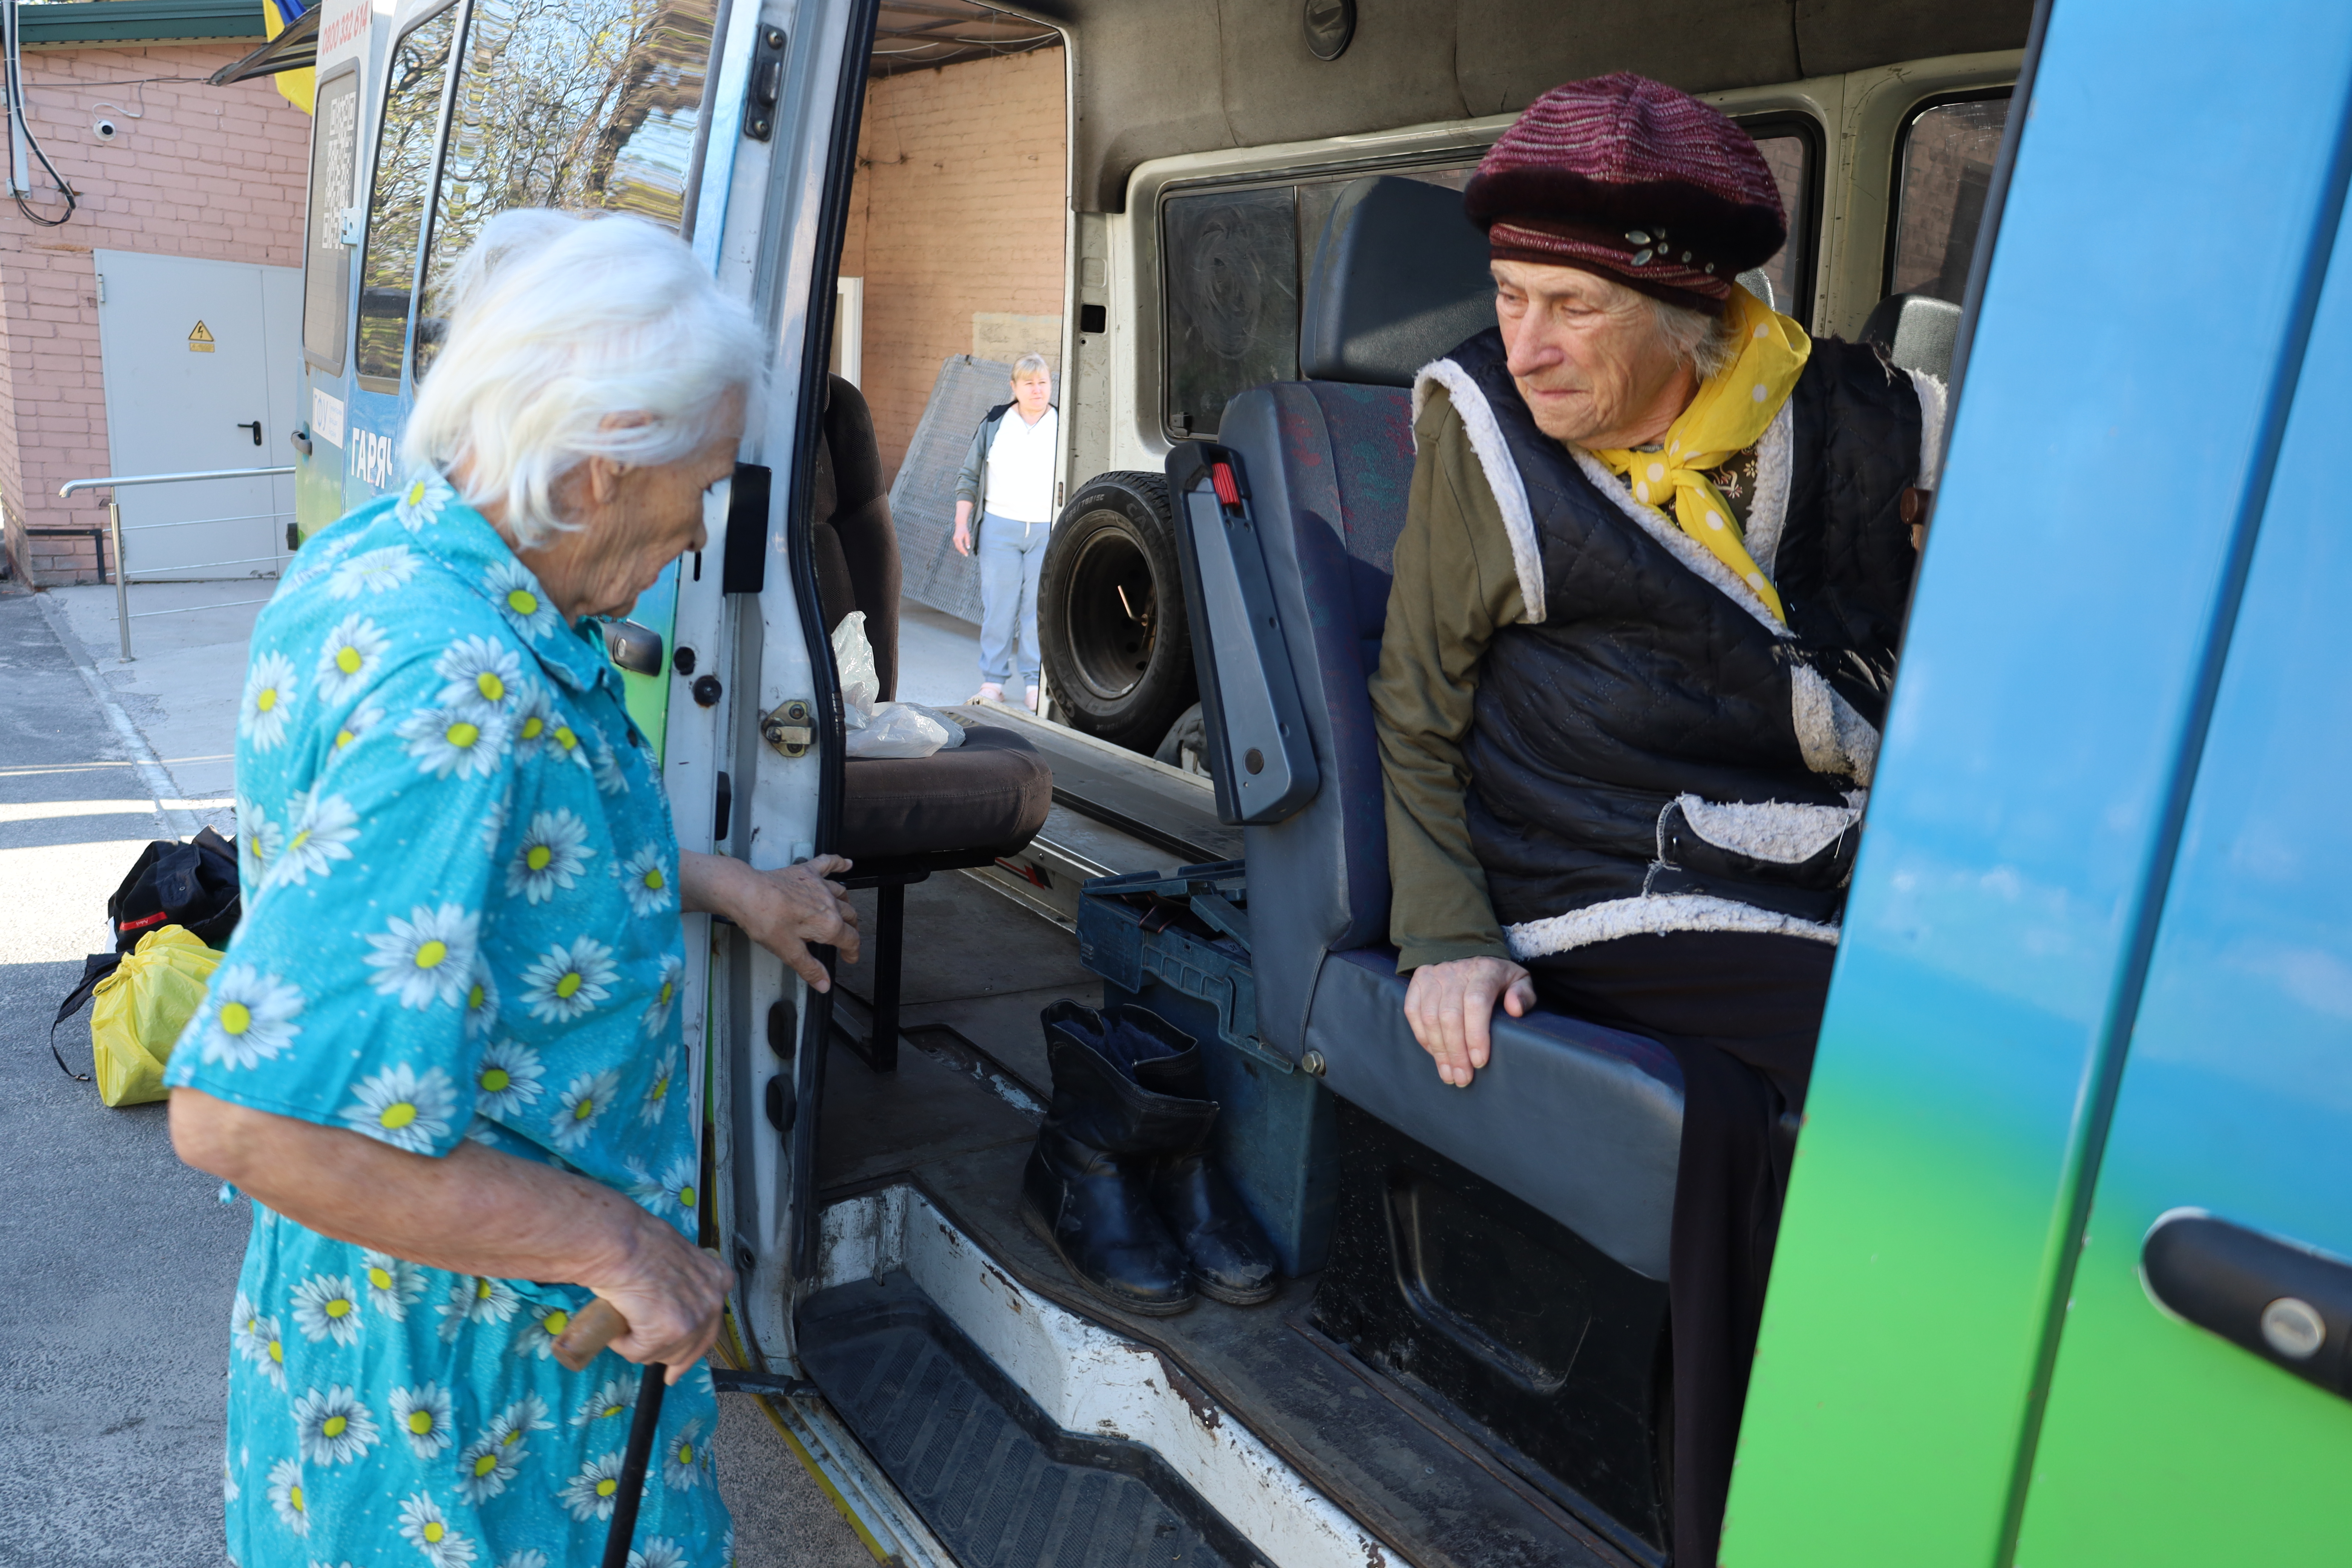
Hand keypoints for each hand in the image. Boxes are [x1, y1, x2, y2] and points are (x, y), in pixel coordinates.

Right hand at [581, 1217, 733, 1382]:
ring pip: (663, 1353)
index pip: (711, 1324)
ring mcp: (693, 1320)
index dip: (693, 1346)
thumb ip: (682, 1283)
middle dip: (670, 1355)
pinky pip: (639, 1353)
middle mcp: (712, 1302)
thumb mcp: (676, 1259)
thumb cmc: (639, 1243)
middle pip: (691, 1346)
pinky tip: (618, 1326)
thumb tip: (669, 1302)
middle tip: (656, 1361)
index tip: (680, 1365)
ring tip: (626, 1321)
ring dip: (641, 1345)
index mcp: (718, 1280)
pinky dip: (623, 1344)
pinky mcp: (670, 1334)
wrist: (622, 1244)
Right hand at [953, 500, 973, 556]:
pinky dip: (959, 548)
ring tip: (965, 553)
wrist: (960, 524)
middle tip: (966, 555)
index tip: (967, 554)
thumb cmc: (964, 529)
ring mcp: (954, 539)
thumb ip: (967, 542)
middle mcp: (955, 539)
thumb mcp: (967, 535)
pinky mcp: (954, 539)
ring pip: (957, 547)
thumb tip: (968, 548)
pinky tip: (962, 549)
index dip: (964, 551)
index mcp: (958, 538)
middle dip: (962, 552)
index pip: (961, 547)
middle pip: (958, 548)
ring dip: (960, 550)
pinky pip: (957, 545)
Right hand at [1403, 956, 1534, 1086]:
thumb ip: (1523, 994)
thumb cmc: (1497, 976)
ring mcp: (1433, 975)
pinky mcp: (1418, 982)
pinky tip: (1435, 1054)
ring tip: (1449, 1074)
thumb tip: (1515, 1009)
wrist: (1466, 951)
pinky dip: (1423, 1037)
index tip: (1480, 1061)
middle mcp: (1455, 972)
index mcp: (1484, 971)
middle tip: (1463, 1078)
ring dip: (1439, 1051)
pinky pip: (1413, 1013)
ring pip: (1430, 1018)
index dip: (1476, 1035)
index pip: (1476, 1003)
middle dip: (1456, 1052)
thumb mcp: (1518, 980)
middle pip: (1450, 1015)